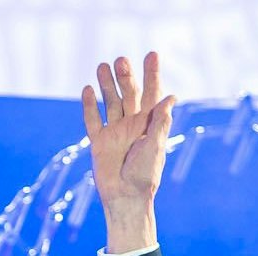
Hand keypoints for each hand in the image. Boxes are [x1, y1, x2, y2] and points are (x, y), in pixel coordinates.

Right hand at [80, 52, 175, 253]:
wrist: (125, 199)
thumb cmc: (145, 176)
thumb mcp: (156, 147)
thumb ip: (160, 122)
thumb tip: (170, 97)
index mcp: (149, 124)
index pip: (152, 93)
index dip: (152, 74)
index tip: (151, 54)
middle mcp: (132, 124)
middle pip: (129, 94)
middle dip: (126, 76)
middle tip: (121, 59)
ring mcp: (114, 132)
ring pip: (110, 102)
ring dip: (107, 84)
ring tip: (102, 65)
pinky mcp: (98, 142)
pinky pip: (92, 120)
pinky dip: (89, 105)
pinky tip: (87, 90)